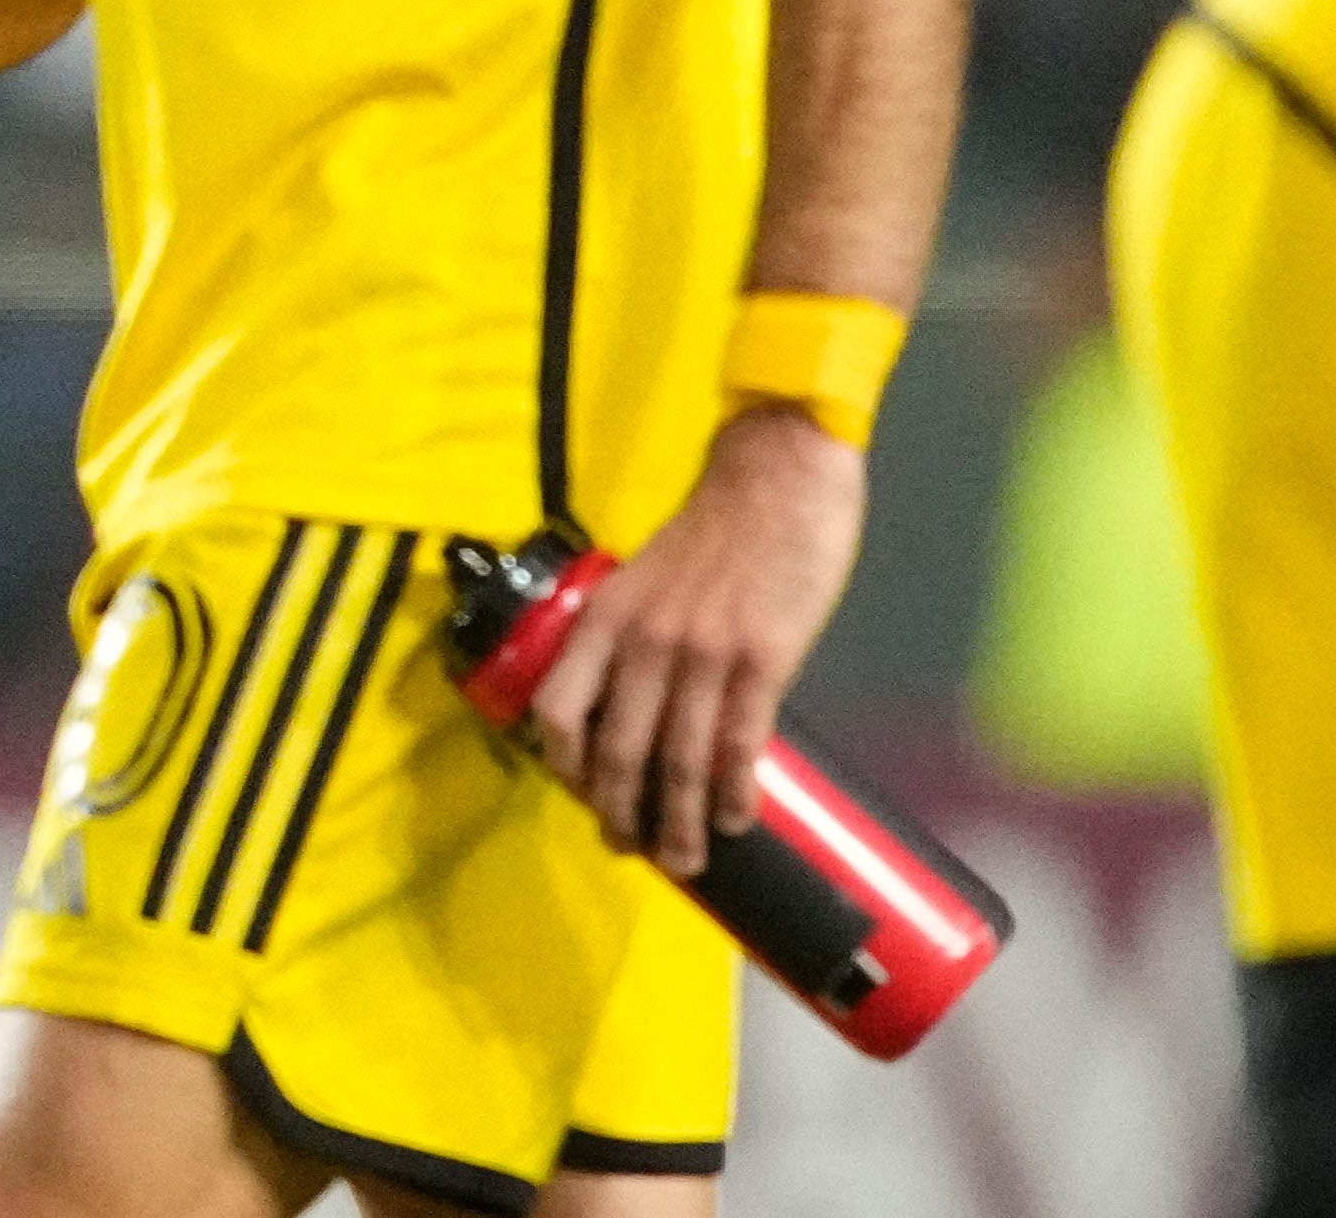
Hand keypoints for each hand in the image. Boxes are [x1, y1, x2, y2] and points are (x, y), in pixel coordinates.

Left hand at [519, 404, 865, 877]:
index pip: (559, 709)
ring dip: (679, 823)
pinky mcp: (761, 659)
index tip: (583, 798)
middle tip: (631, 850)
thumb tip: (632, 705)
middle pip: (617, 750)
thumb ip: (632, 634)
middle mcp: (644, 640)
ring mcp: (703, 653)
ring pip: (679, 761)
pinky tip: (737, 819)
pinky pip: (739, 744)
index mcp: (607, 616)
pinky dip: (734, 792)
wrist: (776, 476)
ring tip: (684, 861)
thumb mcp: (646, 577)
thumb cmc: (714, 527)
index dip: (565, 766)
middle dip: (621, 813)